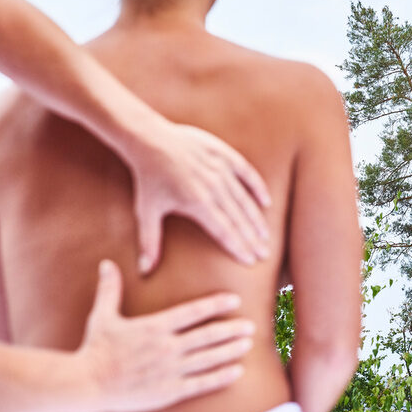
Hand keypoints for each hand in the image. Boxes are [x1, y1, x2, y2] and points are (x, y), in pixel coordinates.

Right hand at [75, 260, 254, 411]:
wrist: (85, 385)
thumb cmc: (94, 349)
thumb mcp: (102, 316)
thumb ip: (110, 289)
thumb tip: (106, 263)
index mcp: (154, 327)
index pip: (193, 312)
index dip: (216, 304)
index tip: (234, 299)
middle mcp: (166, 347)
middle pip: (207, 335)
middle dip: (232, 329)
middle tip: (252, 325)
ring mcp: (169, 370)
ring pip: (209, 359)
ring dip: (231, 350)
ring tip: (248, 344)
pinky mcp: (168, 390)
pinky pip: (201, 383)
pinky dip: (221, 377)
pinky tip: (237, 371)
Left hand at [130, 121, 271, 272]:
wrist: (150, 140)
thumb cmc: (148, 178)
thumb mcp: (146, 211)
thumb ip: (149, 242)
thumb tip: (144, 271)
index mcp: (197, 203)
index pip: (224, 231)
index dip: (239, 247)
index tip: (251, 261)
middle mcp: (213, 187)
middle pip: (239, 219)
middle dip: (252, 239)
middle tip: (265, 254)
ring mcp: (221, 169)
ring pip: (245, 199)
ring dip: (256, 219)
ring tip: (266, 236)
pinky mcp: (224, 155)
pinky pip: (247, 173)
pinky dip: (257, 187)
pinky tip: (266, 202)